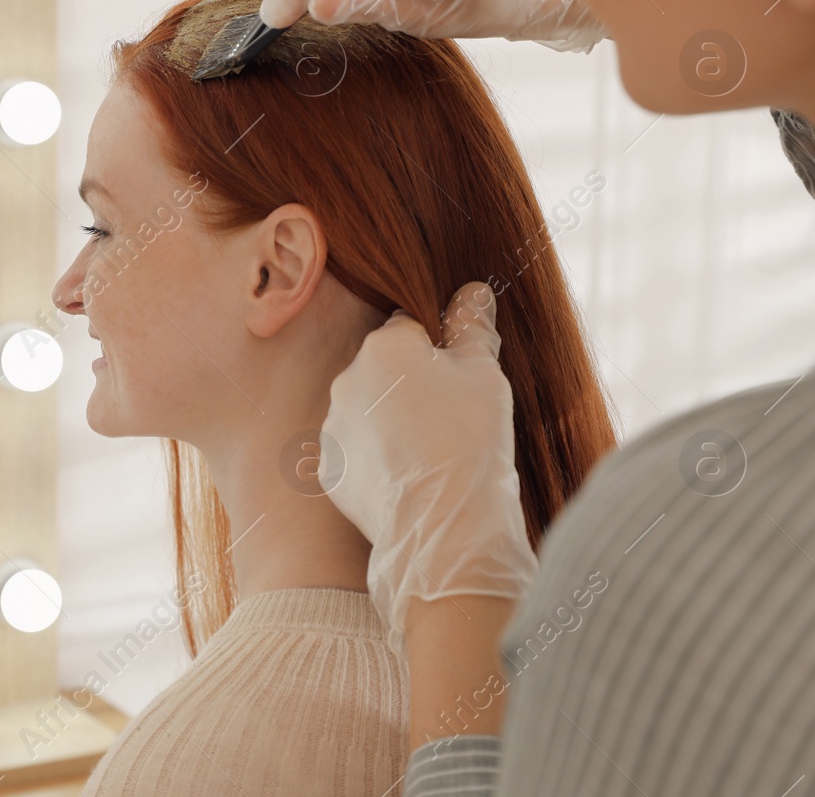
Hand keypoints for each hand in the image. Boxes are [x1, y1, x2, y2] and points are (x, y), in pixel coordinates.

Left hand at [320, 281, 536, 650]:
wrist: (445, 524)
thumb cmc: (471, 440)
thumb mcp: (484, 373)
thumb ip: (472, 326)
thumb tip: (473, 291)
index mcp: (385, 346)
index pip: (411, 327)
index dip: (439, 349)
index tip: (459, 377)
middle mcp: (347, 380)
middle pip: (385, 368)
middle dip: (411, 385)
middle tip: (450, 418)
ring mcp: (333, 426)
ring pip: (368, 410)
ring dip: (391, 421)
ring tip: (429, 452)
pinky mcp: (330, 469)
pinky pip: (356, 451)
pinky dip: (377, 458)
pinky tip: (408, 476)